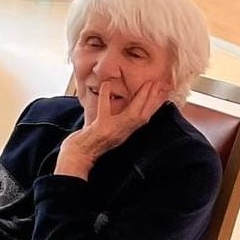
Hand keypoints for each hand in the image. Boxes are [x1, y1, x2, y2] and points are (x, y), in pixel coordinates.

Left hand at [58, 79, 172, 177]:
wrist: (78, 156)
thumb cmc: (89, 142)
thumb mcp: (107, 129)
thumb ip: (115, 118)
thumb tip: (120, 103)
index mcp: (125, 132)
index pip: (144, 117)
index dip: (154, 105)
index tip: (161, 91)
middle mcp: (123, 133)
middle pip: (143, 115)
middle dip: (153, 99)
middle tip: (160, 83)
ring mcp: (113, 131)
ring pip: (132, 113)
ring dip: (141, 98)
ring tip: (147, 84)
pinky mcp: (100, 128)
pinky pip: (104, 110)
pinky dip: (105, 97)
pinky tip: (106, 84)